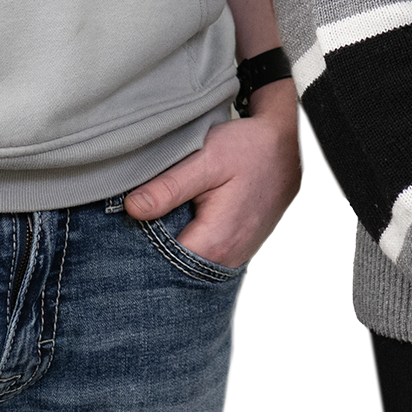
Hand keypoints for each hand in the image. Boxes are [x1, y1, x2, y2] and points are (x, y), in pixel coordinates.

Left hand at [122, 79, 301, 267]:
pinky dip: (185, 237)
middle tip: (136, 214)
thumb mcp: (207, 158)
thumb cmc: (251, 150)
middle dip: (149, 244)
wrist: (288, 145)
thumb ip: (169, 187)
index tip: (123, 223)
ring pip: (185, 260)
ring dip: (167, 242)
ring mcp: (231, 256)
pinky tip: (179, 216)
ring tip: (159, 213)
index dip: (136, 243)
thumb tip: (133, 208)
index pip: (158, 262)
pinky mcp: (233, 248)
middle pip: (170, 266)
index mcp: (214, 243)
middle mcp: (225, 259)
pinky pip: (200, 252)